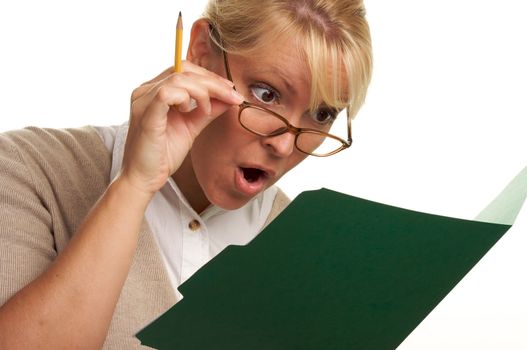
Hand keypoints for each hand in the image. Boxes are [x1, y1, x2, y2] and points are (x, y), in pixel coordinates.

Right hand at [119, 61, 243, 195]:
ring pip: (179, 78)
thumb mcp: (192, 127)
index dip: (209, 76)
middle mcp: (145, 91)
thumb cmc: (163, 155)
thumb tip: (230, 98)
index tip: (230, 91)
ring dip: (203, 91)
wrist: (144, 179)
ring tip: (209, 110)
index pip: (184, 70)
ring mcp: (143, 101)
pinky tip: (193, 112)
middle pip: (183, 70)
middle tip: (232, 95)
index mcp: (154, 91)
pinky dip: (188, 98)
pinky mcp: (145, 115)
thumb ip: (208, 111)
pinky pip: (167, 93)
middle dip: (212, 81)